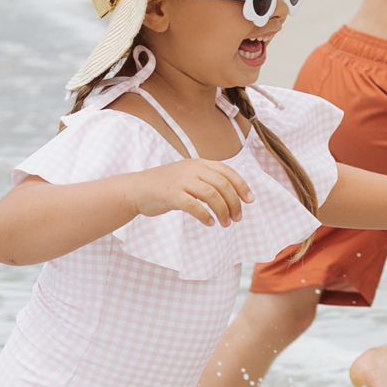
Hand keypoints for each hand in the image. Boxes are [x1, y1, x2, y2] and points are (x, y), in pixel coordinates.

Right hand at [126, 158, 253, 230]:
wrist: (137, 189)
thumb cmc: (165, 186)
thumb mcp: (188, 175)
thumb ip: (207, 180)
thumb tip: (232, 195)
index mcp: (199, 163)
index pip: (228, 172)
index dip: (242, 186)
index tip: (249, 200)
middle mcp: (192, 169)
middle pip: (223, 185)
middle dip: (234, 203)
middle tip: (237, 218)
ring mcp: (181, 181)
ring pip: (212, 195)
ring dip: (223, 211)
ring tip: (225, 223)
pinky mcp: (172, 195)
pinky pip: (194, 206)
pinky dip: (205, 216)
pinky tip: (209, 223)